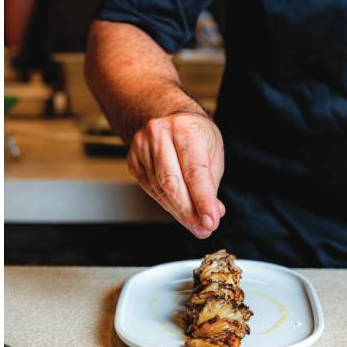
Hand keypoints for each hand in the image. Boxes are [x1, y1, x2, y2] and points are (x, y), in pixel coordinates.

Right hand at [127, 112, 225, 238]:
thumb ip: (210, 184)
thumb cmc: (195, 135)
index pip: (194, 172)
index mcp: (185, 129)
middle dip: (189, 212)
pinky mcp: (132, 161)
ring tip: (195, 223)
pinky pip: (150, 190)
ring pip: (160, 190)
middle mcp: (159, 135)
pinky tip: (178, 208)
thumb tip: (211, 214)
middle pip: (172, 183)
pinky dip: (166, 203)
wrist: (170, 117)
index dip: (202, 200)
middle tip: (203, 229)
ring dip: (179, 211)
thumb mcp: (213, 153)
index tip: (210, 221)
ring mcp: (141, 147)